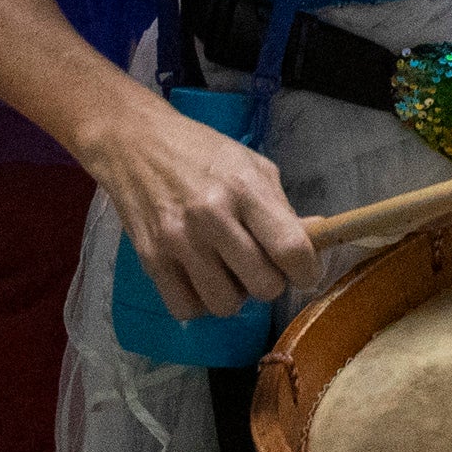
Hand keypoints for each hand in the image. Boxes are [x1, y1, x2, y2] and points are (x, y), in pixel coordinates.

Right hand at [76, 90, 319, 319]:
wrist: (134, 143)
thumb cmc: (202, 152)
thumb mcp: (253, 166)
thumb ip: (283, 208)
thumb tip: (316, 239)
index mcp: (245, 188)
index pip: (291, 250)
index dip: (307, 271)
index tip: (303, 272)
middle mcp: (212, 216)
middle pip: (263, 286)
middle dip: (270, 282)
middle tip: (260, 265)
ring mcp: (178, 240)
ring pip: (225, 305)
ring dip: (233, 295)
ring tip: (227, 270)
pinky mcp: (150, 258)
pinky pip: (186, 308)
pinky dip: (198, 302)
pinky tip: (199, 279)